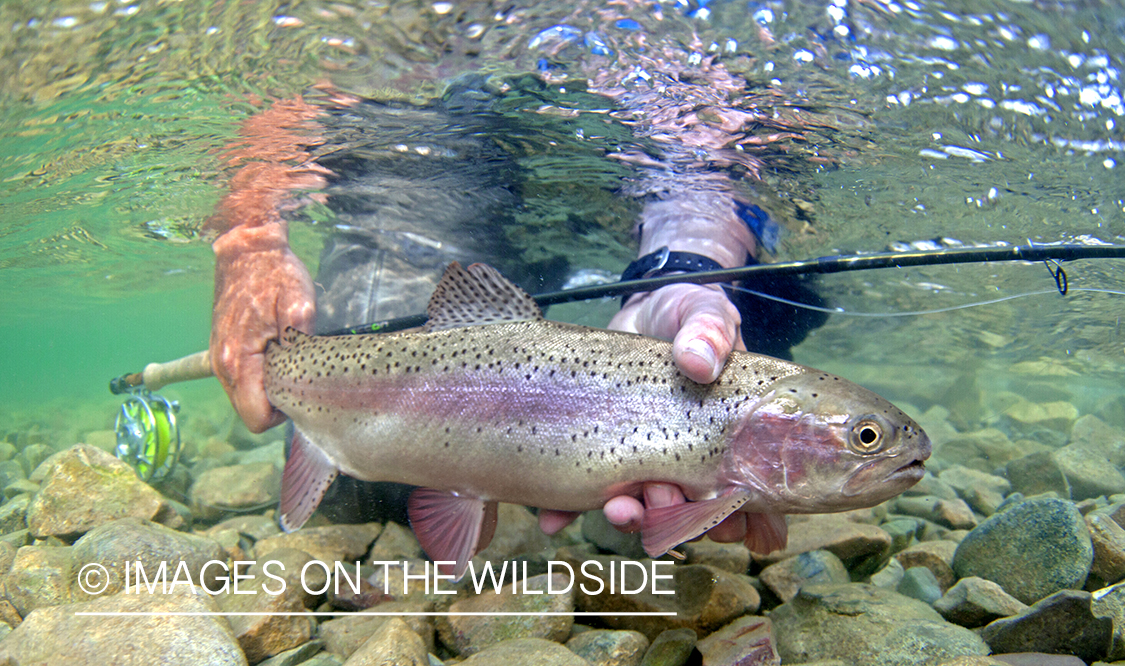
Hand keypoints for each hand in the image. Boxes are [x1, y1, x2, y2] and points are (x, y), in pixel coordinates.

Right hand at [210, 222, 315, 432]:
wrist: (247, 249)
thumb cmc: (275, 274)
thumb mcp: (301, 305)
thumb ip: (302, 345)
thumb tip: (307, 378)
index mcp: (238, 360)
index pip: (256, 418)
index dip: (282, 414)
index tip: (301, 391)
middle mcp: (222, 365)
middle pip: (250, 412)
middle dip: (276, 403)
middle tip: (299, 374)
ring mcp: (219, 358)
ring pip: (244, 398)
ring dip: (267, 388)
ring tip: (288, 360)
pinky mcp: (221, 350)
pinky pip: (240, 381)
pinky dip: (258, 377)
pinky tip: (275, 354)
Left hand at [538, 282, 747, 542]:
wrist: (639, 310)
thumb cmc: (684, 316)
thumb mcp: (703, 312)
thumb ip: (709, 331)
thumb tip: (697, 362)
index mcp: (722, 437)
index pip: (737, 489)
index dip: (734, 512)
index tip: (724, 513)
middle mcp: (684, 458)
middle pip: (687, 508)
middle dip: (676, 516)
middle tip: (662, 498)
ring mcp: (639, 457)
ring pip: (638, 506)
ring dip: (629, 517)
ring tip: (618, 509)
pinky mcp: (598, 449)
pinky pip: (581, 489)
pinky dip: (566, 510)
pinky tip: (552, 520)